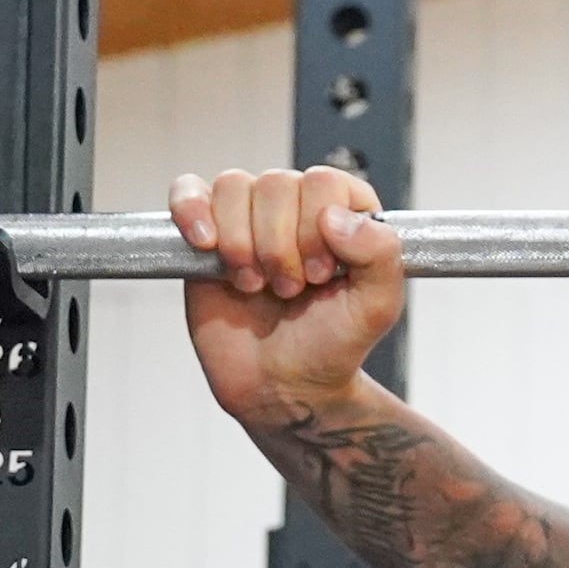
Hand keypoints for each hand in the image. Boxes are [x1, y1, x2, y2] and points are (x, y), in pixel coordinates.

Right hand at [172, 166, 405, 426]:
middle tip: (288, 290)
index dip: (316, 228)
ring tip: (253, 284)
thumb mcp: (377, 307)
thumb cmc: (331, 344)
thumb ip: (380, 254)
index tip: (319, 275)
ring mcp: (249, 217)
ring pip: (232, 186)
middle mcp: (296, 206)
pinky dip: (191, 210)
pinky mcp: (206, 235)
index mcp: (344, 212)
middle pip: (275, 183)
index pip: (324, 181)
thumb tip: (335, 216)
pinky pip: (188, 191)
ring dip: (241, 243)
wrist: (281, 386)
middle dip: (279, 246)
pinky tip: (207, 245)